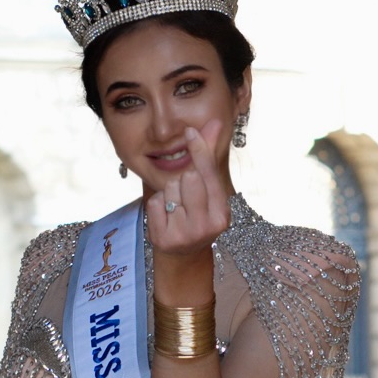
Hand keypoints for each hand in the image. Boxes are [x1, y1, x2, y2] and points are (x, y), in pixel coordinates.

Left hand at [148, 118, 230, 303]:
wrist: (183, 255)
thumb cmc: (196, 215)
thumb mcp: (207, 191)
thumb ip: (209, 156)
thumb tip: (216, 122)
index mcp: (222, 213)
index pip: (208, 173)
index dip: (199, 148)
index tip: (189, 131)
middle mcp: (207, 226)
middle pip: (188, 177)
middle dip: (183, 180)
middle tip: (185, 196)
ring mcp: (186, 235)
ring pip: (170, 189)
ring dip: (169, 193)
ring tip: (176, 209)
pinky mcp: (164, 239)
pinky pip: (155, 203)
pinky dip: (157, 205)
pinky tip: (165, 217)